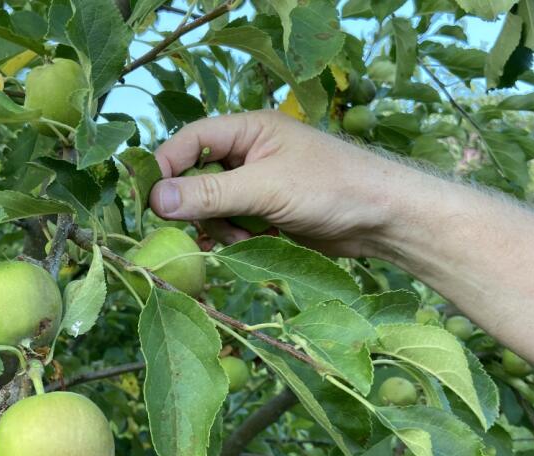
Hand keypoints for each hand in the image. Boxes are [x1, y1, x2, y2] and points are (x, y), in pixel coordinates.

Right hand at [149, 110, 407, 256]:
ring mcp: (257, 184)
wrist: (383, 219)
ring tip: (245, 238)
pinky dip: (233, 238)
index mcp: (248, 130)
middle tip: (206, 229)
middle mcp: (248, 153)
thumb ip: (211, 194)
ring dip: (220, 227)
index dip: (166, 167)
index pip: (190, 141)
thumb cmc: (332, 188)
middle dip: (198, 206)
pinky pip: (231, 224)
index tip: (149, 200)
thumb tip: (156, 199)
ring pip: (211, 206)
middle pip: (196, 177)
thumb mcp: (266, 189)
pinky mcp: (266, 213)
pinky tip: (246, 247)